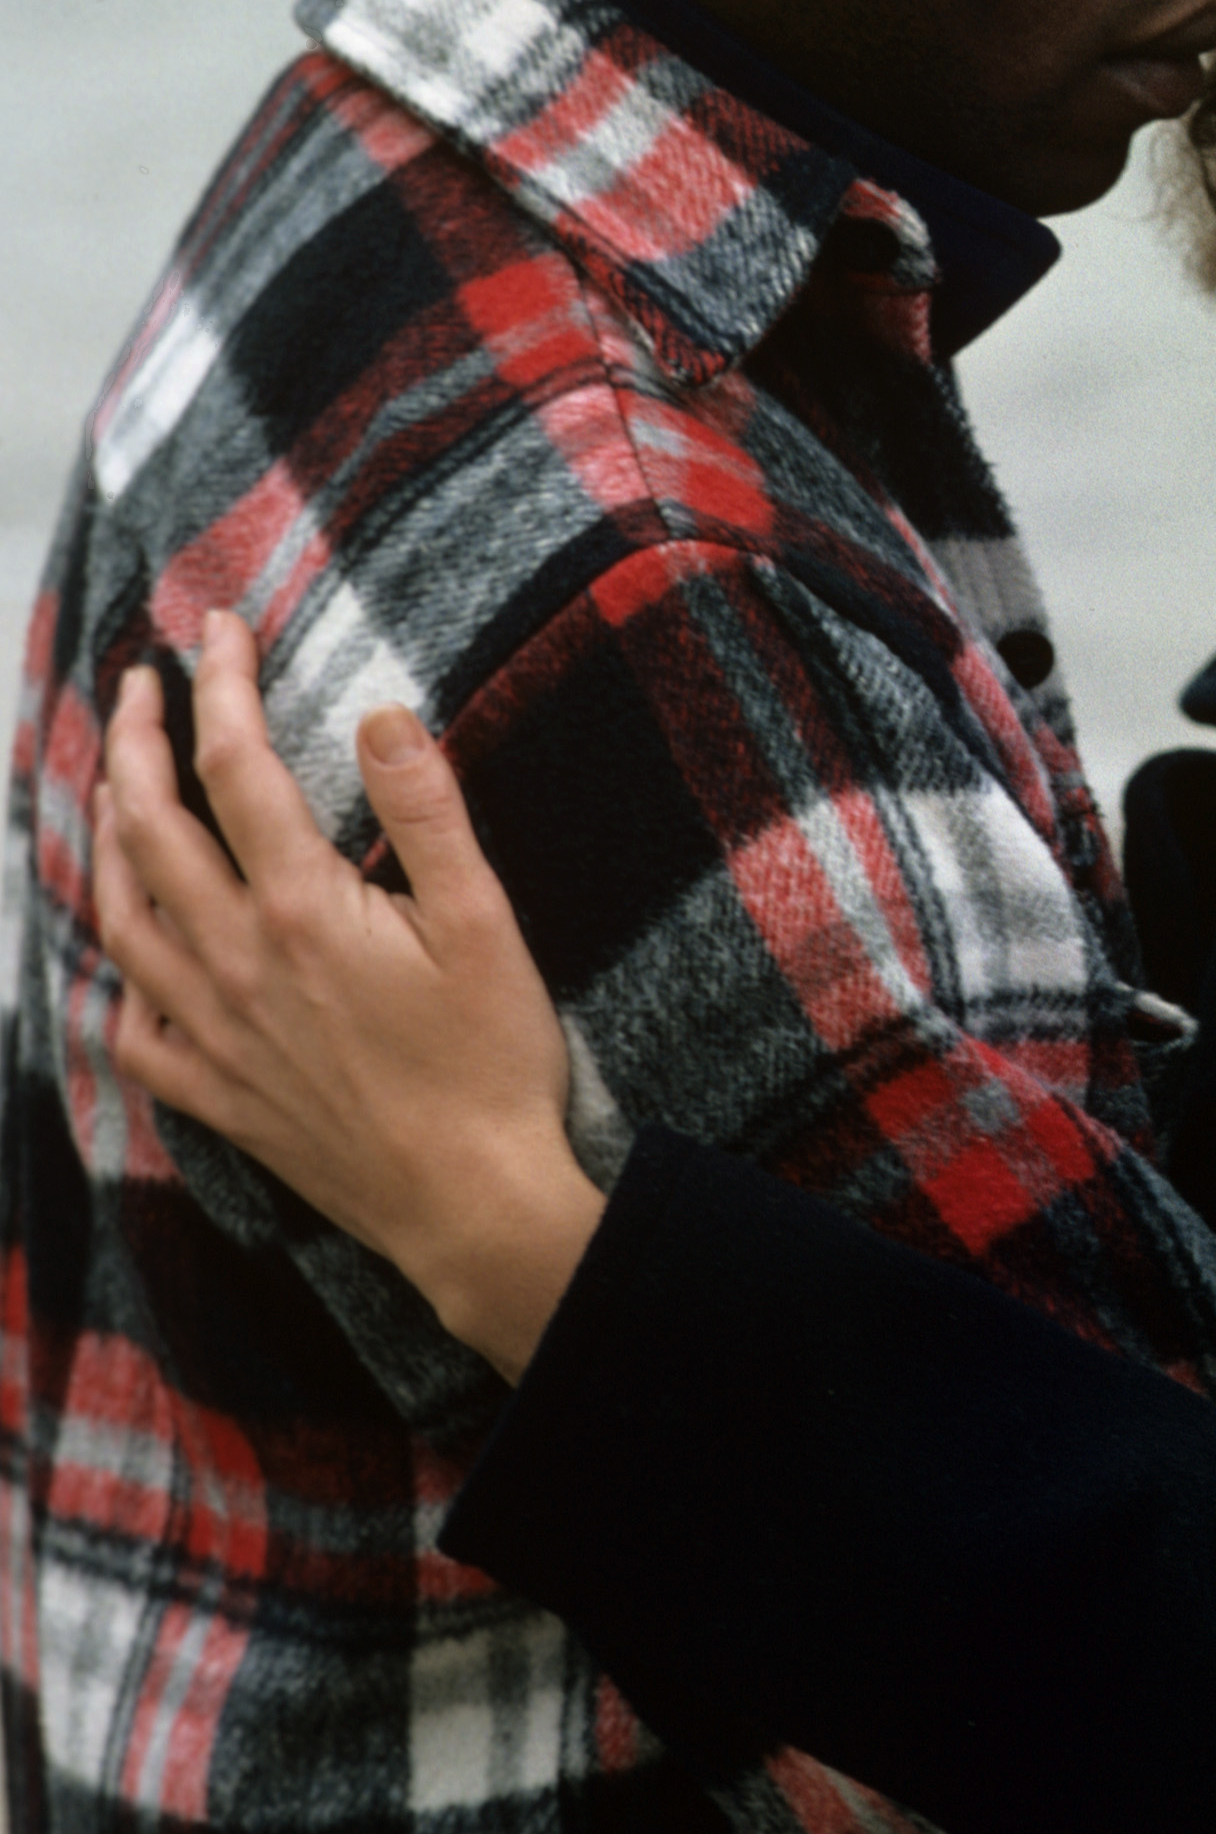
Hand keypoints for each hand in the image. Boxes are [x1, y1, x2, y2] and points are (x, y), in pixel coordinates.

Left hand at [95, 611, 606, 1375]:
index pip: (234, 766)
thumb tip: (380, 712)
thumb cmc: (491, 1065)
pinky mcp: (217, 1094)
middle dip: (136, 739)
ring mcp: (214, 1032)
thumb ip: (426, 812)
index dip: (221, 683)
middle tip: (144, 684)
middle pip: (148, 827)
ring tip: (114, 786)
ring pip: (120, 916)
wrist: (472, 1205)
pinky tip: (132, 951)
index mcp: (300, 909)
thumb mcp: (483, 924)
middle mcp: (235, 962)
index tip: (220, 629)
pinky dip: (117, 977)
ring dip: (105, 835)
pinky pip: (132, 1029)